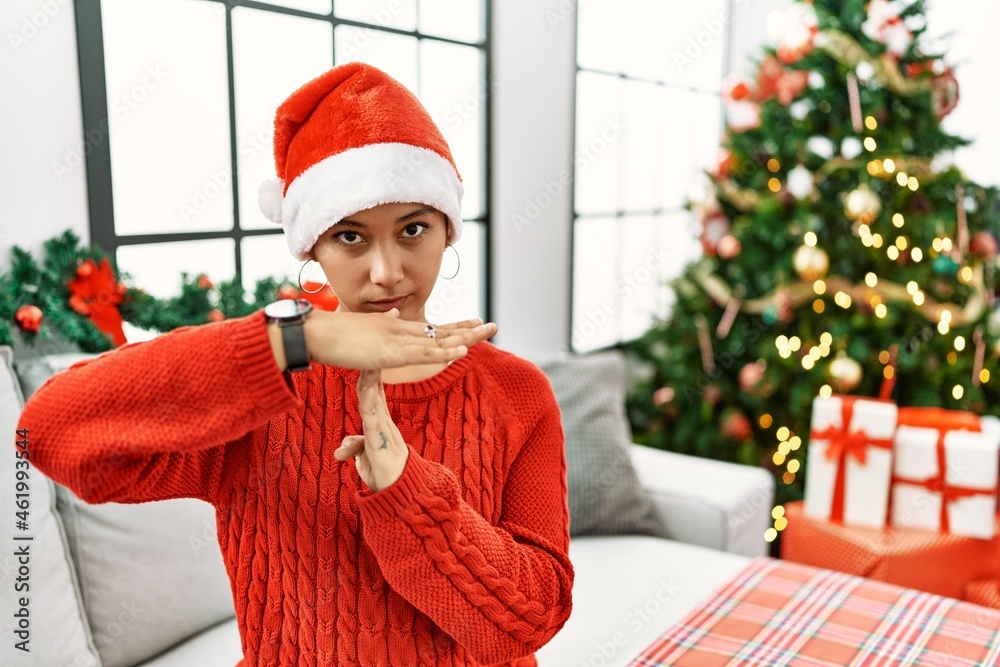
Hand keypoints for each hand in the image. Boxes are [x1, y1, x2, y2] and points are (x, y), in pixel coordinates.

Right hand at [303, 309, 496, 370]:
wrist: (313, 334)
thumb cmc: (332, 335)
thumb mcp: (362, 331)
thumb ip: (381, 325)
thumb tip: (395, 314)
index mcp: (394, 326)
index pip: (431, 327)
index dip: (454, 327)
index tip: (474, 323)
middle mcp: (399, 328)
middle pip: (440, 331)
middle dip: (468, 330)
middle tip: (493, 325)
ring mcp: (395, 339)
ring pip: (437, 340)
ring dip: (465, 337)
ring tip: (488, 332)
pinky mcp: (389, 352)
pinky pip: (423, 354)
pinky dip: (444, 353)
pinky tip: (463, 351)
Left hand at [334, 368, 407, 491]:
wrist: (400, 493)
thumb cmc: (384, 474)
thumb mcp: (365, 458)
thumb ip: (355, 448)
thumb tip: (341, 449)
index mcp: (381, 425)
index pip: (375, 396)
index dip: (370, 378)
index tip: (366, 360)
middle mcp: (384, 424)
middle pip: (376, 393)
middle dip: (372, 373)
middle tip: (370, 351)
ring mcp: (383, 431)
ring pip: (374, 402)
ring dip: (370, 383)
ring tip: (367, 365)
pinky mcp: (380, 442)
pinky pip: (373, 418)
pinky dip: (369, 403)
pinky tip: (366, 390)